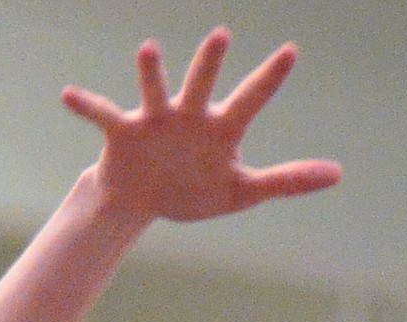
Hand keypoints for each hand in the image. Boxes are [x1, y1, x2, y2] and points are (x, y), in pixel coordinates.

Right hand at [62, 26, 339, 225]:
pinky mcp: (123, 133)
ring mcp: (155, 120)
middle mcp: (188, 114)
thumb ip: (288, 179)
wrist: (144, 201)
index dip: (270, 78)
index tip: (291, 52)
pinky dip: (85, 105)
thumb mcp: (244, 190)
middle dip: (209, 62)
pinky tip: (68, 95)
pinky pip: (103, 114)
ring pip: (154, 90)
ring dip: (151, 73)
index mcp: (220, 128)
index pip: (250, 99)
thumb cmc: (195, 188)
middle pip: (202, 84)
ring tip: (149, 49)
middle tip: (221, 36)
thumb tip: (338, 173)